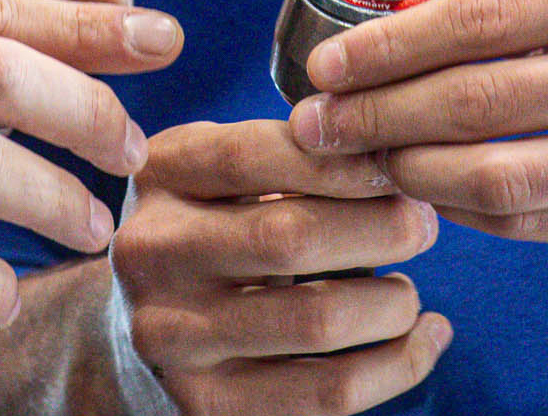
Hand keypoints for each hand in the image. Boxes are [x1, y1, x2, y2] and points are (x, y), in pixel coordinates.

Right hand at [104, 120, 451, 415]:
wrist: (125, 334)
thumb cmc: (203, 235)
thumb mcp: (217, 177)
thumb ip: (284, 158)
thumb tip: (392, 160)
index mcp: (158, 178)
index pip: (250, 156)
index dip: (339, 160)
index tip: (396, 167)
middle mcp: (152, 255)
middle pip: (288, 237)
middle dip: (381, 228)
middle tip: (421, 225)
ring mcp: (175, 337)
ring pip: (318, 320)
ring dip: (392, 303)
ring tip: (407, 291)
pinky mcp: (210, 406)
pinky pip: (331, 392)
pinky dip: (399, 364)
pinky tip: (423, 337)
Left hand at [289, 0, 547, 281]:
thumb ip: (523, 9)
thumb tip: (397, 10)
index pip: (477, 19)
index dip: (386, 48)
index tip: (324, 67)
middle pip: (476, 100)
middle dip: (377, 117)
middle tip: (316, 127)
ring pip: (498, 174)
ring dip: (412, 174)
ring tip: (366, 166)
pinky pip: (533, 224)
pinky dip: (468, 211)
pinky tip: (434, 197)